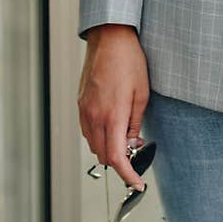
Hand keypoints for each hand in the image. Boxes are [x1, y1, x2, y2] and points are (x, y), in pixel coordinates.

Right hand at [77, 25, 150, 189]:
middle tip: (137, 152)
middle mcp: (94, 116)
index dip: (127, 176)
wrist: (109, 38)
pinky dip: (99, 136)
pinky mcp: (80, 104)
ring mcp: (84, 110)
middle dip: (120, 162)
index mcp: (112, 116)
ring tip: (126, 136)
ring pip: (93, 145)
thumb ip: (135, 123)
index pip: (117, 159)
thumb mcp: (142, 94)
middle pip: (104, 156)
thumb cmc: (129, 61)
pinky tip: (112, 126)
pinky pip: (87, 131)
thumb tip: (132, 144)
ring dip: (109, 149)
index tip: (137, 183)